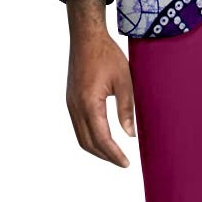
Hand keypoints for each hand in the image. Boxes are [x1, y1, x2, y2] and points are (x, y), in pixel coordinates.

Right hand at [65, 0, 134, 166]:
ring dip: (96, 148)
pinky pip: (78, 126)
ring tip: (114, 154)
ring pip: (81, 136)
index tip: (126, 163)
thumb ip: (126, 109)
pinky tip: (103, 137)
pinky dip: (90, 137)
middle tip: (122, 162)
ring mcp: (71, 104)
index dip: (114, 154)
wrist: (86, 37)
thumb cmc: (107, 55)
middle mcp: (76, 106)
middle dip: (105, 156)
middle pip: (88, 143)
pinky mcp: (71, 100)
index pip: (101, 138)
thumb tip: (130, 134)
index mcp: (89, 103)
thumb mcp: (124, 81)